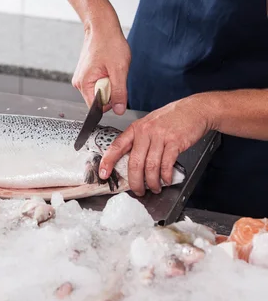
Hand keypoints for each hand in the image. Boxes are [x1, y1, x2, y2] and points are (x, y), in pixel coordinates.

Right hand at [72, 19, 130, 114]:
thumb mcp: (119, 69)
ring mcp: (82, 79)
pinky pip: (98, 84)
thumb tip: (119, 110)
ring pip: (99, 92)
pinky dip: (106, 78)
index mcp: (84, 84)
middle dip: (110, 91)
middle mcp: (79, 83)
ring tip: (111, 68)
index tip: (116, 87)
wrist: (102, 27)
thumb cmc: (109, 43)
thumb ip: (119, 92)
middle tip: (114, 74)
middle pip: (98, 100)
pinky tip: (107, 67)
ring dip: (109, 84)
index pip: (96, 107)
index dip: (110, 102)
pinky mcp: (86, 75)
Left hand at [98, 95, 212, 195]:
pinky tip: (166, 180)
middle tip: (138, 190)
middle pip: (135, 163)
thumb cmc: (172, 118)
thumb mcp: (150, 124)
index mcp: (136, 128)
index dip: (108, 161)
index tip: (103, 173)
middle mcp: (146, 132)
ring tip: (155, 188)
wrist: (196, 109)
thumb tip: (130, 160)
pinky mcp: (175, 142)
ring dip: (152, 182)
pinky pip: (166, 164)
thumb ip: (139, 139)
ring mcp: (160, 136)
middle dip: (135, 182)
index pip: (117, 146)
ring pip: (150, 166)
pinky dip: (165, 176)